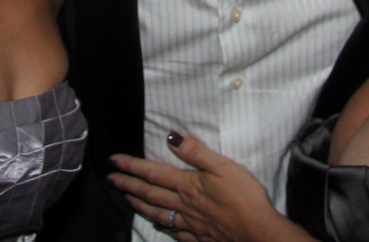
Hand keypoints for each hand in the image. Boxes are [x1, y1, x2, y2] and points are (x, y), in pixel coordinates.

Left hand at [108, 132, 313, 241]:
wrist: (258, 233)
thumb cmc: (245, 198)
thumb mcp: (223, 167)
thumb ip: (196, 152)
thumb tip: (171, 137)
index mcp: (188, 185)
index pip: (153, 173)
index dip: (131, 165)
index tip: (113, 160)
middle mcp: (184, 205)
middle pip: (149, 193)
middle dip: (127, 185)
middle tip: (110, 179)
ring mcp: (190, 224)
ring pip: (157, 213)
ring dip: (138, 205)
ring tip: (126, 199)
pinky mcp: (199, 237)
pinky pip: (173, 231)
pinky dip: (161, 225)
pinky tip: (156, 224)